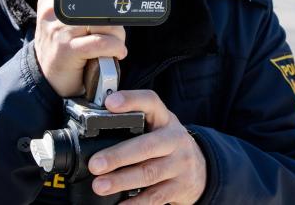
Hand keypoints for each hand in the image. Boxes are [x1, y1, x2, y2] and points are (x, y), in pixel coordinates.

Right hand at [34, 0, 126, 96]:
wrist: (46, 81)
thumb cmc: (63, 50)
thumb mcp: (66, 25)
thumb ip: (83, 11)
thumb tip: (115, 3)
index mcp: (52, 1)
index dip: (107, 5)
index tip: (115, 14)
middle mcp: (53, 12)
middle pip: (99, 8)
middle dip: (114, 24)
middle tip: (115, 38)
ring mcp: (59, 31)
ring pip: (104, 25)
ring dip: (117, 38)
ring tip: (114, 46)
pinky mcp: (67, 50)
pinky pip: (102, 43)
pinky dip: (115, 48)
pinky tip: (117, 54)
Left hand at [88, 90, 206, 204]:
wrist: (200, 171)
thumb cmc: (168, 147)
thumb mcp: (158, 129)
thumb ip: (134, 127)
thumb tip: (94, 132)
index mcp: (165, 119)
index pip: (150, 102)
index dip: (131, 100)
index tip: (110, 103)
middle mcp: (175, 139)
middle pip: (148, 145)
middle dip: (119, 155)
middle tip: (96, 164)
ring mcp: (180, 164)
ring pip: (150, 172)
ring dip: (122, 180)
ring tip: (100, 185)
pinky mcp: (180, 187)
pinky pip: (155, 197)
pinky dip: (136, 203)